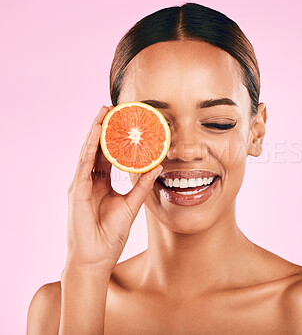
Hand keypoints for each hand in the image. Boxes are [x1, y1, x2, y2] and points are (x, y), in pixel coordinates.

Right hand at [66, 105, 161, 272]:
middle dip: (104, 128)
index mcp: (101, 184)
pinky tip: (96, 132)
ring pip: (88, 152)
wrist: (95, 259)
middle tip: (113, 109)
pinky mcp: (76, 191)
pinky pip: (84, 164)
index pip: (108, 155)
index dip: (115, 138)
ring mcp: (81, 184)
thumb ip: (142, 186)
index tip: (123, 122)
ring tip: (104, 112)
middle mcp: (89, 181)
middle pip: (97, 149)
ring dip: (95, 131)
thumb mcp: (130, 205)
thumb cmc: (110, 235)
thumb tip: (158, 167)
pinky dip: (90, 147)